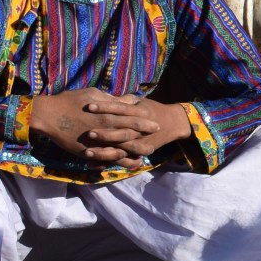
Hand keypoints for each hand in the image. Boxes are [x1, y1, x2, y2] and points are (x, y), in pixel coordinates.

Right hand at [27, 89, 187, 165]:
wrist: (49, 115)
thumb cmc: (71, 101)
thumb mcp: (94, 94)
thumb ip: (113, 99)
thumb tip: (129, 100)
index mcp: (108, 114)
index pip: (133, 118)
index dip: (146, 122)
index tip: (156, 123)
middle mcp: (106, 129)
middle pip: (131, 135)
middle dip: (146, 137)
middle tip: (156, 140)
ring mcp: (97, 142)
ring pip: (122, 150)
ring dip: (136, 152)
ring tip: (147, 154)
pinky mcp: (88, 152)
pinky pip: (107, 159)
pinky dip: (119, 161)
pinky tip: (127, 162)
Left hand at [77, 95, 191, 164]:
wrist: (173, 124)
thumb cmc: (152, 110)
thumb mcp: (141, 101)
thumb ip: (125, 99)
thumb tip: (105, 95)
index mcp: (141, 113)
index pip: (121, 109)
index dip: (106, 107)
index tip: (89, 106)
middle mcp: (141, 130)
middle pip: (122, 133)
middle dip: (105, 134)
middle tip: (88, 133)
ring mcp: (140, 143)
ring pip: (122, 150)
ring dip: (104, 152)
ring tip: (87, 152)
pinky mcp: (139, 154)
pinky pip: (123, 161)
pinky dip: (108, 163)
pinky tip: (93, 164)